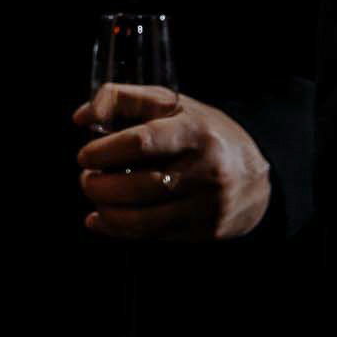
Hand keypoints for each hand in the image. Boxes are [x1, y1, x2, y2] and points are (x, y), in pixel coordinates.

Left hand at [74, 82, 272, 240]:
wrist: (255, 175)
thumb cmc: (202, 132)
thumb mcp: (170, 104)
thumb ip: (122, 100)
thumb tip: (82, 117)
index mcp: (195, 133)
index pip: (141, 143)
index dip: (104, 152)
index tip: (85, 155)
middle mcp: (205, 171)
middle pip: (139, 187)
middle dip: (99, 186)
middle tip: (87, 178)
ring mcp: (207, 206)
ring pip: (143, 220)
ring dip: (106, 211)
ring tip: (95, 196)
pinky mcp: (205, 231)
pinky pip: (153, 237)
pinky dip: (118, 230)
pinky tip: (100, 220)